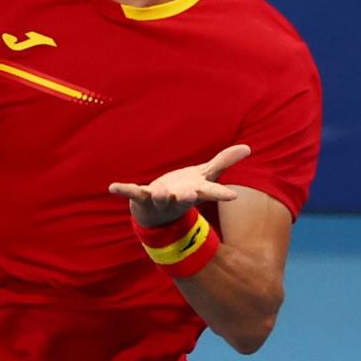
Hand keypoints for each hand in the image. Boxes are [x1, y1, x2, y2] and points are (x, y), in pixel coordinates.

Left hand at [109, 144, 250, 226]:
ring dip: (161, 196)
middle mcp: (179, 198)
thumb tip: (248, 148)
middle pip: (184, 198)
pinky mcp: (143, 197)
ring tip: (160, 192)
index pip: (211, 192)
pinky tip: (112, 187)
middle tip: (190, 195)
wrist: (160, 213)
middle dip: (187, 198)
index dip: (221, 194)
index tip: (233, 196)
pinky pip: (132, 193)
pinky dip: (123, 190)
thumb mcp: (205, 175)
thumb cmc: (186, 190)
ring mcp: (160, 199)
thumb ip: (223, 162)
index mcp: (196, 192)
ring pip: (161, 198)